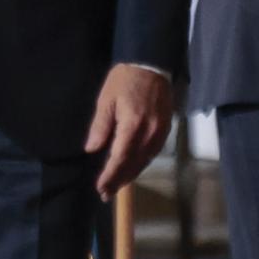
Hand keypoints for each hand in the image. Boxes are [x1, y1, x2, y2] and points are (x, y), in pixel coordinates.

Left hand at [84, 65, 172, 200]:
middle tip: (105, 194)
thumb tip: (92, 150)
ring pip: (145, 161)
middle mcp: (150, 133)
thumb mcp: (106, 101)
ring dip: (131, 175)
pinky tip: (131, 168)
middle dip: (119, 180)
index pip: (120, 158)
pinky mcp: (166, 129)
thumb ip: (100, 127)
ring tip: (116, 185)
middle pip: (134, 164)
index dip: (110, 176)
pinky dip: (141, 164)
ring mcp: (160, 132)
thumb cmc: (124, 80)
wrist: (151, 65)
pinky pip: (152, 153)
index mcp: (132, 125)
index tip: (100, 188)